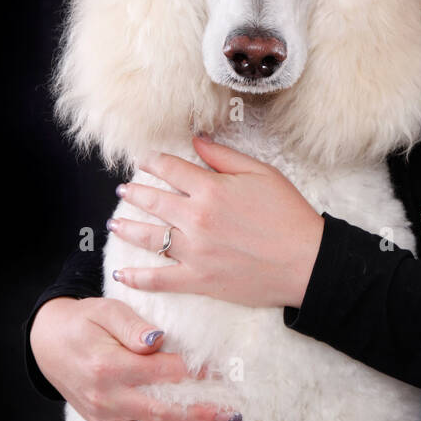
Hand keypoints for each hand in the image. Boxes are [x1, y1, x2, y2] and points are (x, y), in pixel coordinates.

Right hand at [29, 296, 242, 420]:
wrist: (47, 342)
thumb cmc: (83, 322)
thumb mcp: (106, 311)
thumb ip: (133, 326)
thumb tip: (158, 341)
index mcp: (110, 366)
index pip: (163, 372)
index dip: (194, 371)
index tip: (221, 370)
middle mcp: (107, 398)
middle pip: (162, 410)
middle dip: (200, 414)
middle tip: (234, 415)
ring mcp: (104, 418)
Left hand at [107, 135, 324, 307]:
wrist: (306, 261)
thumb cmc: (289, 215)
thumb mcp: (262, 174)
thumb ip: (224, 157)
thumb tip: (197, 140)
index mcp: (211, 189)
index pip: (170, 169)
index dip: (153, 162)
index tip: (143, 160)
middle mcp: (196, 219)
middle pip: (153, 201)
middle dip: (134, 193)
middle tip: (122, 190)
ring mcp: (195, 252)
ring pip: (149, 237)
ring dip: (127, 228)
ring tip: (115, 223)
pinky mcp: (199, 280)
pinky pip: (159, 279)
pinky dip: (137, 278)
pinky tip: (121, 274)